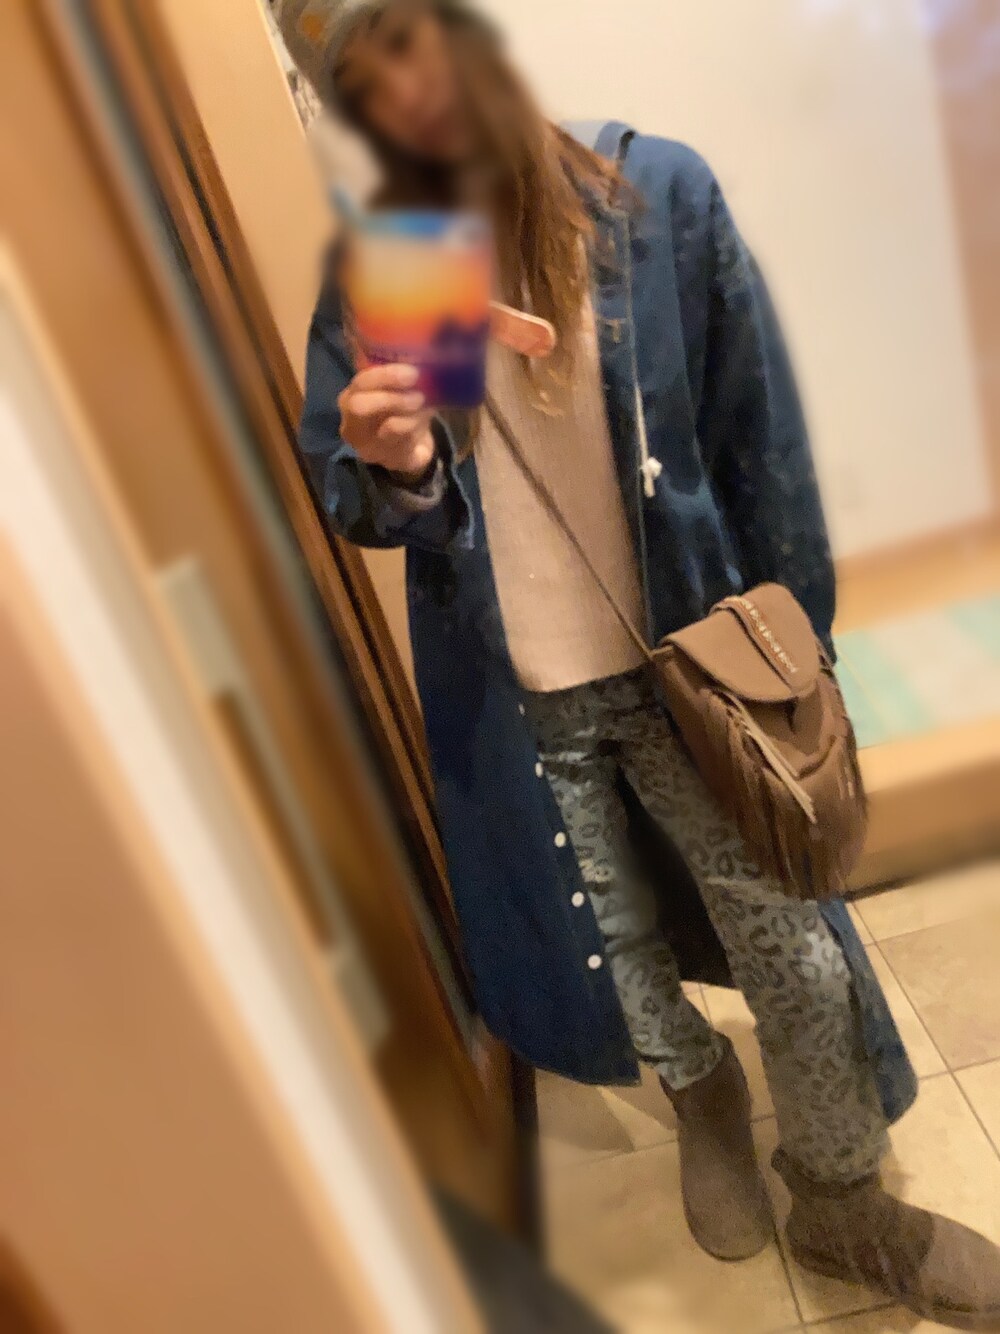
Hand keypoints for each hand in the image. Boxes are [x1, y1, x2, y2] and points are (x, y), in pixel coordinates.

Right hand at [338, 364, 434, 483]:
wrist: (408, 446)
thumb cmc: (398, 408)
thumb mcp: (394, 388)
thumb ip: (399, 375)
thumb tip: (421, 358)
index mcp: (350, 398)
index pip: (360, 383)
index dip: (386, 376)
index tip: (413, 372)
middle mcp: (351, 425)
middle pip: (360, 406)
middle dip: (392, 398)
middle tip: (418, 395)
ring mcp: (367, 448)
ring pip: (389, 428)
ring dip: (413, 415)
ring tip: (426, 406)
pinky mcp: (389, 462)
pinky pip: (406, 444)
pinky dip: (420, 430)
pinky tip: (425, 422)